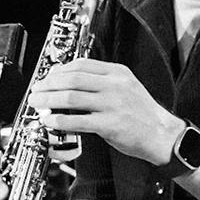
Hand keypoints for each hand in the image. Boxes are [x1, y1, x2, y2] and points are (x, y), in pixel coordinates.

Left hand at [28, 58, 180, 164]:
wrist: (162, 135)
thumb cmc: (143, 114)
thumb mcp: (127, 88)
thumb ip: (102, 83)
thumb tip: (70, 84)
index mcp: (118, 73)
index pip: (82, 64)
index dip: (59, 70)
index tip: (48, 76)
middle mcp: (115, 86)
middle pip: (73, 78)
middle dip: (49, 83)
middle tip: (37, 90)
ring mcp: (113, 105)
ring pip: (71, 96)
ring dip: (49, 100)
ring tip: (37, 104)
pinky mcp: (110, 124)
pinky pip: (78, 120)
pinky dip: (59, 120)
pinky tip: (50, 121)